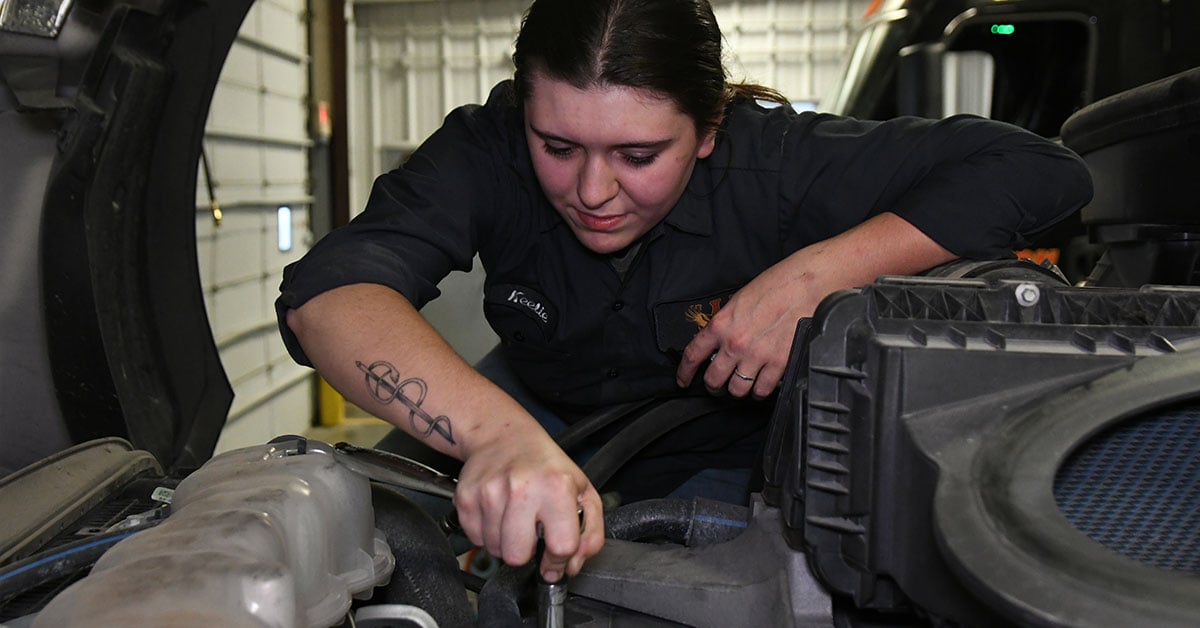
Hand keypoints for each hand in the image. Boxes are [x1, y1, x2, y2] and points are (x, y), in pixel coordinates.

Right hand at [453, 430, 603, 581]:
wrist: (503, 434)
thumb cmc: (545, 466)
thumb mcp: (583, 492)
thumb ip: (589, 534)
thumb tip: (571, 566)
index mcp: (557, 487)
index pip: (561, 547)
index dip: (559, 560)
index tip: (554, 557)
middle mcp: (522, 488)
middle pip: (517, 557)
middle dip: (525, 552)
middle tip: (530, 532)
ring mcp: (490, 492)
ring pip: (494, 550)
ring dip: (505, 541)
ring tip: (514, 517)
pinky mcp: (466, 496)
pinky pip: (475, 538)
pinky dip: (486, 532)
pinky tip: (497, 512)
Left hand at [676, 258, 817, 398]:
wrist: (808, 283)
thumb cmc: (777, 284)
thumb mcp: (740, 299)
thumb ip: (727, 323)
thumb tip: (720, 341)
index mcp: (722, 324)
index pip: (693, 354)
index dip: (685, 372)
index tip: (683, 380)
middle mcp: (736, 343)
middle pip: (713, 380)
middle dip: (713, 387)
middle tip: (717, 387)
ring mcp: (757, 356)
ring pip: (737, 390)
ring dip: (738, 390)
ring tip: (743, 385)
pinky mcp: (779, 363)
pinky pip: (763, 390)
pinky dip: (761, 392)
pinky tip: (762, 386)